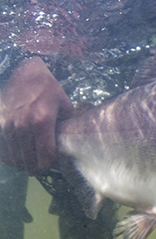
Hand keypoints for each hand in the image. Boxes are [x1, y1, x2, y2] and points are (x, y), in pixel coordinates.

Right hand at [0, 57, 73, 173]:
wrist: (19, 70)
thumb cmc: (45, 87)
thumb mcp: (64, 103)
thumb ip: (66, 124)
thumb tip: (66, 141)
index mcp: (42, 122)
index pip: (46, 157)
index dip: (50, 164)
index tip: (52, 162)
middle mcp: (23, 127)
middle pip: (29, 162)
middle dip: (37, 168)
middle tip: (41, 166)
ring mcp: (9, 126)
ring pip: (15, 159)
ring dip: (23, 163)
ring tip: (30, 160)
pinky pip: (4, 150)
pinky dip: (11, 155)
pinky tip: (19, 153)